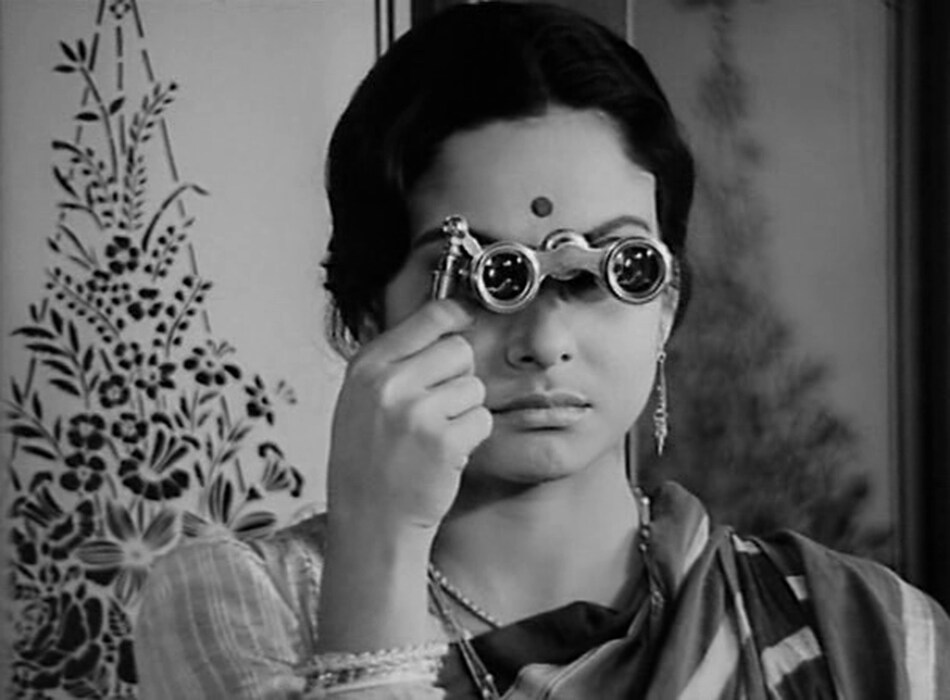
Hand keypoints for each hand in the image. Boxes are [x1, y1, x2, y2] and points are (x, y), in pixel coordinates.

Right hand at [327, 299, 492, 534]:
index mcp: (367, 366)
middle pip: (459, 349)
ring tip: (435, 435)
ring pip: (474, 386)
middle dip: (458, 376)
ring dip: (465, 411)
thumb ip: (397, 360)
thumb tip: (448, 318)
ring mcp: (416, 412)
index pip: (430, 316)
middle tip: (438, 407)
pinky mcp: (444, 441)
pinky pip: (481, 419)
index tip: (465, 322)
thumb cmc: (367, 463)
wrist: (369, 521)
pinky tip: (445, 454)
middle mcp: (389, 383)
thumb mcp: (362, 398)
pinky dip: (471, 438)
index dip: (457, 318)